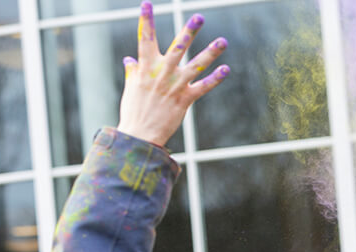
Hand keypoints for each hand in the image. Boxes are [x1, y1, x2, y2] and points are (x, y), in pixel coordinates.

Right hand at [116, 1, 228, 145]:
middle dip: (189, 31)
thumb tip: (129, 60)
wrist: (140, 133)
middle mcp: (161, 73)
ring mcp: (175, 85)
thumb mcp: (131, 87)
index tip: (147, 4)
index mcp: (145, 67)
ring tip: (223, 41)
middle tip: (199, 17)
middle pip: (177, 47)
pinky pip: (203, 87)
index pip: (144, 38)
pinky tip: (226, 69)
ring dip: (211, 53)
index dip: (146, 20)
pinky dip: (215, 78)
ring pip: (195, 65)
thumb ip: (133, 71)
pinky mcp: (185, 99)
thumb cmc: (134, 110)